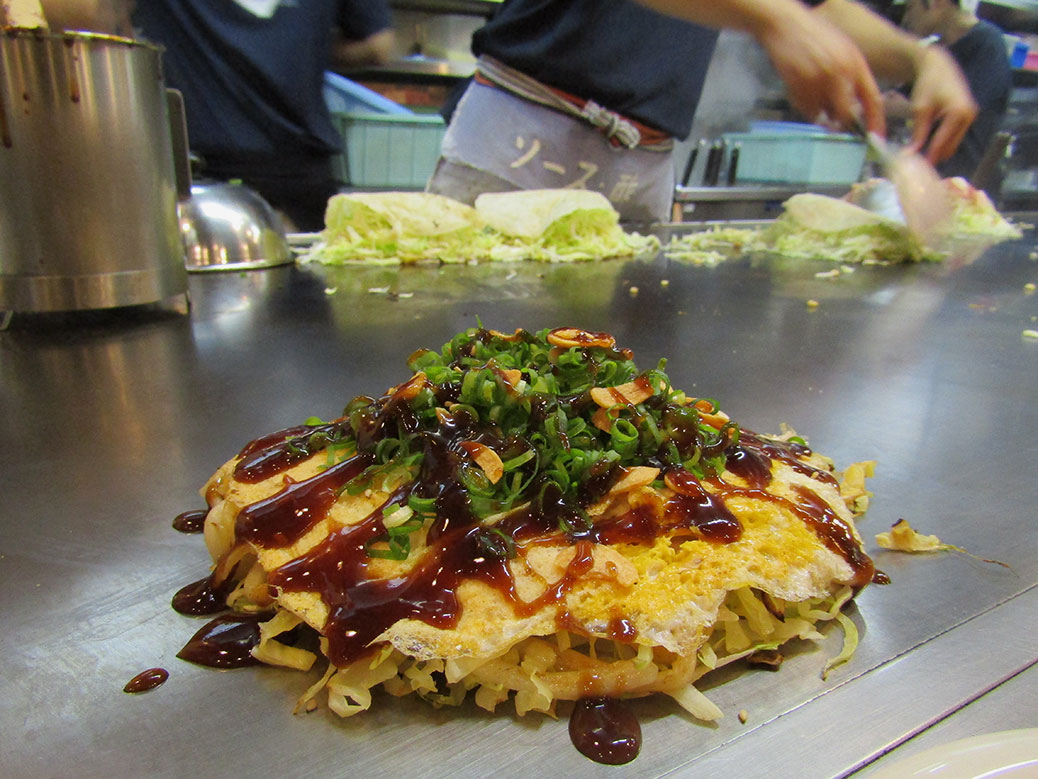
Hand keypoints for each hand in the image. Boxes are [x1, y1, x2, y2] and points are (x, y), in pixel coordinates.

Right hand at [753, 7, 885, 136]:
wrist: (786, 24)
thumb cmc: (816, 36)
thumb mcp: (843, 51)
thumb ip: (852, 77)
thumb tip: (855, 109)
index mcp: (856, 64)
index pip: (873, 99)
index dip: (876, 123)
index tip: (877, 140)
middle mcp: (840, 74)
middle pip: (846, 115)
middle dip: (842, 124)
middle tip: (836, 125)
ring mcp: (818, 82)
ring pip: (822, 115)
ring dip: (819, 112)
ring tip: (811, 92)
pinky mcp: (798, 87)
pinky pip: (805, 110)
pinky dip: (803, 106)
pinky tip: (799, 87)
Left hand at [904, 46, 977, 163]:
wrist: (939, 66)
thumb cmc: (928, 84)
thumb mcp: (920, 109)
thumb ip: (918, 133)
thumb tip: (910, 155)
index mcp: (958, 113)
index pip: (941, 142)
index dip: (928, 158)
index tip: (916, 171)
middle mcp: (969, 116)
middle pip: (950, 147)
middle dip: (934, 157)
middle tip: (916, 168)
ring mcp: (970, 117)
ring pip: (953, 144)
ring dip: (938, 152)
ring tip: (920, 160)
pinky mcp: (967, 117)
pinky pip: (954, 137)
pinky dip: (942, 143)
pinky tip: (928, 148)